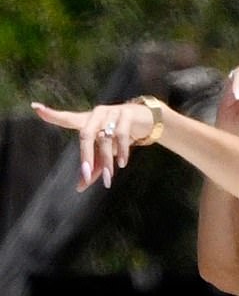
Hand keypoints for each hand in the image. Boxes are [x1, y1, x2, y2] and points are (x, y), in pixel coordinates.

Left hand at [31, 100, 155, 190]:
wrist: (147, 120)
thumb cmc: (120, 134)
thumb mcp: (105, 152)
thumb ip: (93, 167)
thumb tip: (80, 187)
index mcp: (87, 121)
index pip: (67, 118)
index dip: (52, 114)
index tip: (36, 107)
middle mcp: (97, 114)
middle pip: (85, 135)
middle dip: (87, 157)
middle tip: (86, 176)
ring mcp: (112, 112)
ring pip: (106, 139)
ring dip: (107, 161)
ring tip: (109, 177)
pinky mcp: (127, 115)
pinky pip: (122, 135)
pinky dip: (122, 151)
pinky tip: (122, 163)